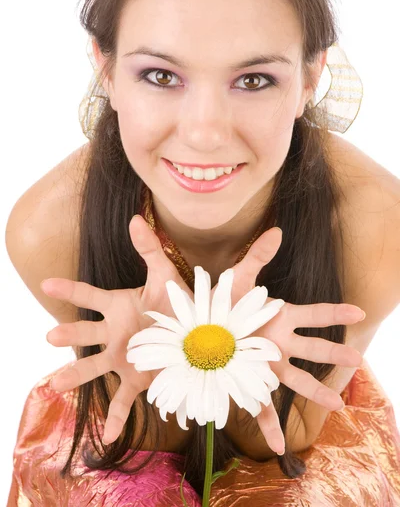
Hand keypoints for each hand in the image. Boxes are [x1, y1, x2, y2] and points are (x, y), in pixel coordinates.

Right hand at [42, 214, 196, 443]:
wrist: (196, 330)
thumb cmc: (176, 302)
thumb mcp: (165, 275)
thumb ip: (149, 249)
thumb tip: (135, 218)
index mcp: (119, 306)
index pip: (89, 296)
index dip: (69, 290)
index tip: (46, 283)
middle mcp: (115, 333)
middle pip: (87, 334)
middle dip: (70, 335)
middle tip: (53, 337)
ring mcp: (123, 358)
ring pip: (95, 367)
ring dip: (76, 376)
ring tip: (55, 385)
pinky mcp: (138, 379)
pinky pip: (125, 400)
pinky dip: (117, 417)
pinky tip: (109, 435)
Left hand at [228, 226, 364, 454]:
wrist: (191, 324)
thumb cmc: (217, 301)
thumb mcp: (237, 278)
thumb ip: (257, 257)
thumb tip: (277, 230)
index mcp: (277, 317)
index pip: (313, 313)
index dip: (336, 311)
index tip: (360, 309)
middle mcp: (276, 342)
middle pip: (312, 348)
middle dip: (334, 353)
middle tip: (358, 358)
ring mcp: (263, 364)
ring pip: (295, 380)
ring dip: (315, 392)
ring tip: (337, 406)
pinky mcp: (246, 381)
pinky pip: (260, 406)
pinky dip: (269, 427)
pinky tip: (278, 449)